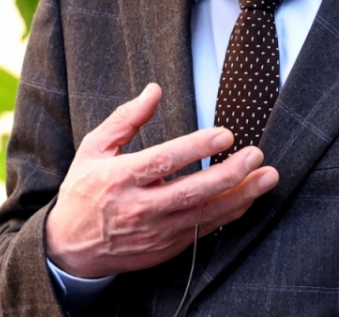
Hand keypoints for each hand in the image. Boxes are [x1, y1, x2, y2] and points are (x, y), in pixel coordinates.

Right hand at [44, 83, 279, 278]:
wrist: (71, 248)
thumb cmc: (84, 191)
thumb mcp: (94, 149)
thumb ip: (126, 119)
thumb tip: (154, 90)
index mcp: (121, 178)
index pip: (163, 161)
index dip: (196, 147)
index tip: (225, 134)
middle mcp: (140, 208)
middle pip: (192, 192)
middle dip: (229, 173)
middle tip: (256, 155)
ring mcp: (156, 232)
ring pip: (206, 215)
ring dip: (241, 196)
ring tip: (267, 177)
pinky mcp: (167, 248)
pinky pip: (205, 231)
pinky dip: (229, 215)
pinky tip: (248, 199)